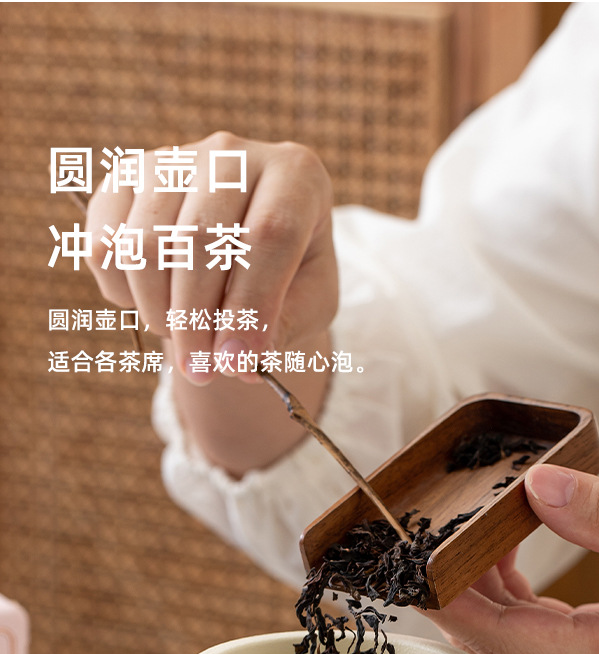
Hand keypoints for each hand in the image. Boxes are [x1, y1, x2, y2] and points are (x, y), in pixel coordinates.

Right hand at [85, 133, 336, 383]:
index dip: (250, 306)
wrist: (244, 252)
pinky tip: (152, 305)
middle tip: (201, 370)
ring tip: (184, 338)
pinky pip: (104, 245)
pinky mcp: (125, 178)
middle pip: (199, 238)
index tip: (235, 363)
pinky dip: (120, 292)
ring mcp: (174, 158)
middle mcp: (233, 151)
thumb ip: (282, 330)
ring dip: (158, 310)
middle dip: (195, 320)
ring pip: (145, 244)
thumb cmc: (289, 280)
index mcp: (295, 175)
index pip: (270, 234)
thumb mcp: (308, 306)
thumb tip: (236, 363)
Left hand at [431, 464, 598, 653]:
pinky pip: (551, 632)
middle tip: (414, 550)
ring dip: (484, 599)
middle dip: (455, 603)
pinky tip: (506, 556)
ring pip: (524, 643)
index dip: (455, 606)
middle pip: (506, 649)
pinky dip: (518, 596)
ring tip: (453, 544)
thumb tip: (536, 489)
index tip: (413, 566)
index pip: (512, 643)